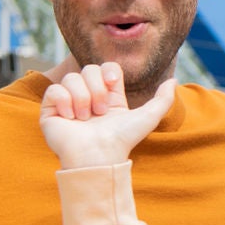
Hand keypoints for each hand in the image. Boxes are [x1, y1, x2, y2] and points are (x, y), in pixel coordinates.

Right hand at [39, 63, 176, 169]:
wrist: (98, 157)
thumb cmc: (123, 140)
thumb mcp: (149, 117)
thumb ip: (164, 99)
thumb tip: (174, 81)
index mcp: (108, 96)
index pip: (106, 67)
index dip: (108, 72)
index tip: (112, 84)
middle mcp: (87, 97)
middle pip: (88, 69)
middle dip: (96, 88)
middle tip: (100, 111)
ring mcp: (68, 104)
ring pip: (70, 78)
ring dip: (82, 98)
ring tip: (85, 118)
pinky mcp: (50, 112)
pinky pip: (53, 90)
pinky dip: (63, 101)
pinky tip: (70, 117)